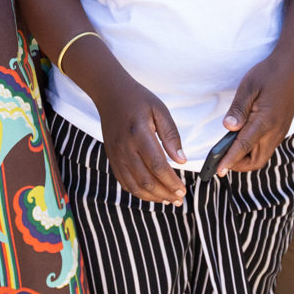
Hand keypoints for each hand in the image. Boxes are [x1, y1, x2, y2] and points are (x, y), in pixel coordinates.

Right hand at [95, 78, 186, 204]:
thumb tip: (181, 160)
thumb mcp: (160, 110)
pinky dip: (137, 191)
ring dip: (152, 197)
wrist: (110, 93)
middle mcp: (125, 147)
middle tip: (179, 199)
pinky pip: (123, 181)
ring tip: (167, 200)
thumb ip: (171, 135)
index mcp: (139, 133)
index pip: (157, 165)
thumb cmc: (138, 99)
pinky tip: (150, 193)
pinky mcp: (111, 157)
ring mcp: (115, 154)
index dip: (171, 181)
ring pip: (133, 185)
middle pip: (145, 179)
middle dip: (164, 193)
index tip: (183, 190)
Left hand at [215, 53, 293, 174]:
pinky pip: (267, 147)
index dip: (229, 160)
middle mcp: (275, 131)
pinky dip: (254, 150)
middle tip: (220, 160)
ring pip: (263, 155)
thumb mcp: (248, 87)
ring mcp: (280, 131)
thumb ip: (238, 109)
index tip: (218, 170)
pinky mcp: (282, 128)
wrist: (293, 67)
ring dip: (246, 158)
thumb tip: (228, 128)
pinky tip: (242, 141)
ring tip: (228, 151)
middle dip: (238, 164)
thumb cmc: (268, 74)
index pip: (243, 147)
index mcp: (265, 121)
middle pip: (256, 160)